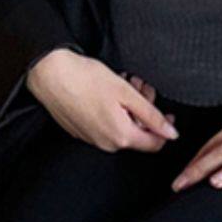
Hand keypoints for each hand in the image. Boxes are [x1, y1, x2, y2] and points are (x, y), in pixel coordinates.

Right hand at [26, 49, 179, 152]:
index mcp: (122, 137)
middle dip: (144, 112)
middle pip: (138, 134)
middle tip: (140, 86)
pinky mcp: (82, 133)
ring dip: (128, 109)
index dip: (165, 128)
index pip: (154, 144)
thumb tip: (171, 133)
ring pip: (122, 129)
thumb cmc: (86, 80)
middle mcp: (108, 145)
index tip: (167, 112)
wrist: (50, 76)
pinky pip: (105, 127)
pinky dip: (112, 112)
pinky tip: (107, 93)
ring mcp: (93, 141)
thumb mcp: (127, 93)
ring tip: (123, 83)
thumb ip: (152, 115)